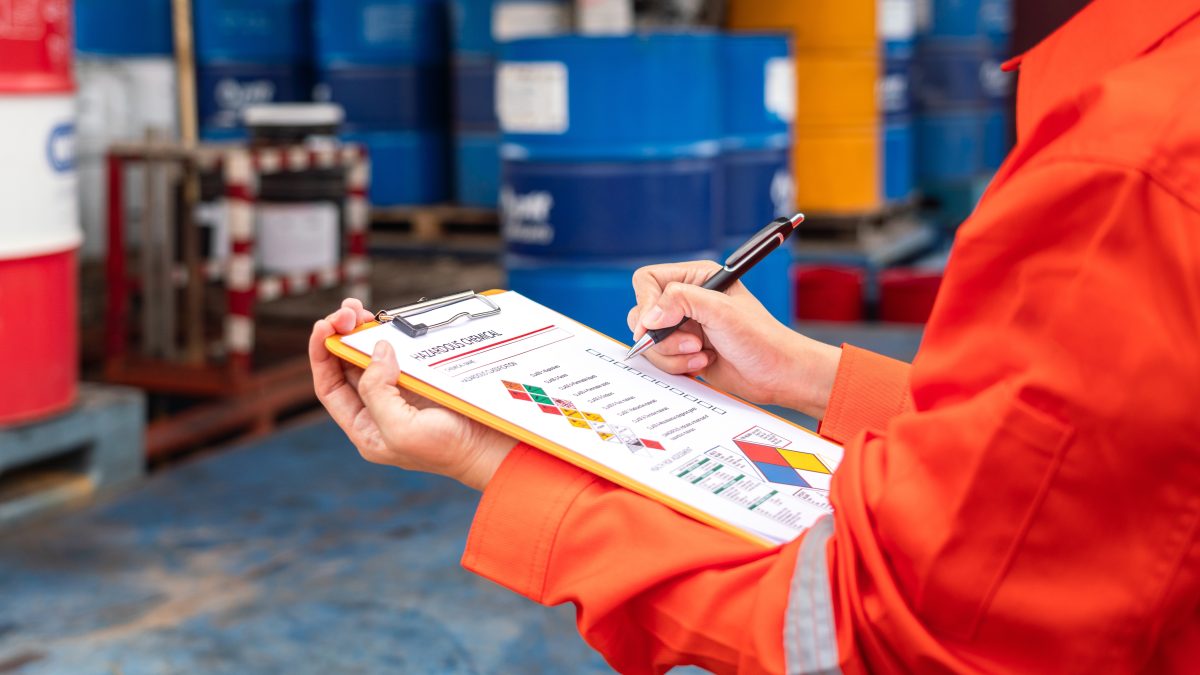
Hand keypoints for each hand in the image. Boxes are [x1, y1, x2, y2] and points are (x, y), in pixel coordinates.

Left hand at [308, 298, 515, 489]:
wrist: (495, 447)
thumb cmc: (450, 450)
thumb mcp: (401, 431)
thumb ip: (377, 393)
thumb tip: (376, 351)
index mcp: (366, 427)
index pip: (330, 386)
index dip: (321, 354)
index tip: (325, 325)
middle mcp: (380, 408)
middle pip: (348, 365)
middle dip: (343, 334)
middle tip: (350, 310)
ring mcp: (405, 391)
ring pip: (374, 354)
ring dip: (365, 329)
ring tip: (362, 309)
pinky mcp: (427, 378)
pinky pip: (403, 351)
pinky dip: (393, 333)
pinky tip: (391, 320)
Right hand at [627, 262, 841, 417]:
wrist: (777, 374)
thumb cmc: (761, 338)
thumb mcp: (721, 311)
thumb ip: (681, 301)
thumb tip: (648, 317)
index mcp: (697, 278)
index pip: (648, 281)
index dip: (645, 303)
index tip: (652, 326)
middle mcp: (688, 300)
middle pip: (643, 314)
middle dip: (664, 336)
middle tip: (692, 343)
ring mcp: (684, 327)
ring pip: (650, 340)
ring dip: (673, 354)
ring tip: (702, 355)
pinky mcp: (684, 351)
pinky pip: (660, 358)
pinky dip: (677, 366)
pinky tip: (703, 364)